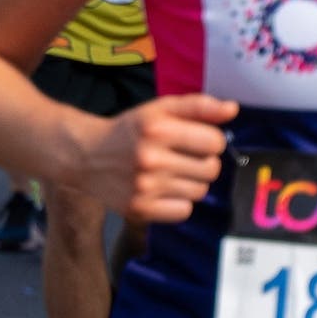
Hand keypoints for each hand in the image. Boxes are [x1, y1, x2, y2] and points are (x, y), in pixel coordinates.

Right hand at [71, 94, 237, 223]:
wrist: (85, 156)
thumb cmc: (128, 131)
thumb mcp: (159, 110)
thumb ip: (197, 106)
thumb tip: (232, 109)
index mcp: (157, 129)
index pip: (215, 142)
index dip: (209, 140)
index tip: (193, 140)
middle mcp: (150, 159)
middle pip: (211, 169)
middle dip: (202, 162)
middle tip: (182, 158)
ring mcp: (144, 187)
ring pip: (199, 192)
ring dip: (191, 183)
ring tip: (171, 174)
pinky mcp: (139, 209)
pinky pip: (183, 211)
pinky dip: (178, 202)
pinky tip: (163, 191)